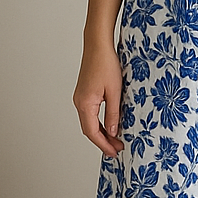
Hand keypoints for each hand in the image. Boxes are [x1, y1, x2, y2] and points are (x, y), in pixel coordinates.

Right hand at [73, 43, 125, 157]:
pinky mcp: (84, 93)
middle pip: (89, 130)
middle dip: (103, 141)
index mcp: (85, 104)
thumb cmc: (106, 64)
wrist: (97, 45)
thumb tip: (114, 132)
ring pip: (90, 122)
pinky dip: (99, 123)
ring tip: (116, 140)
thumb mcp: (115, 92)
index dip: (104, 145)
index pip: (92, 132)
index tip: (114, 153)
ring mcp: (80, 98)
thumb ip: (113, 113)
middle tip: (118, 149)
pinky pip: (90, 114)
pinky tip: (110, 126)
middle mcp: (79, 102)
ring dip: (102, 133)